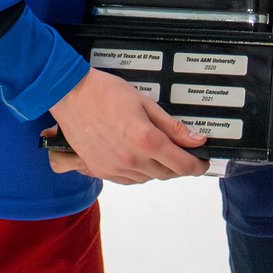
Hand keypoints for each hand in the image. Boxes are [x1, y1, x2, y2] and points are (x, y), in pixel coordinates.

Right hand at [47, 68, 208, 184]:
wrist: (70, 94)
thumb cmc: (107, 92)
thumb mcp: (145, 102)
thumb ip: (173, 126)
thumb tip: (197, 140)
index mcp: (146, 140)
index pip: (181, 164)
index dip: (197, 166)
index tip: (202, 162)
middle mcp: (132, 159)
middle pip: (166, 174)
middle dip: (178, 165)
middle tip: (181, 151)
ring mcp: (115, 168)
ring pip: (148, 178)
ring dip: (158, 168)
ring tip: (156, 149)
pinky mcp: (100, 170)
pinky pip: (129, 180)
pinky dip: (139, 172)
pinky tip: (137, 156)